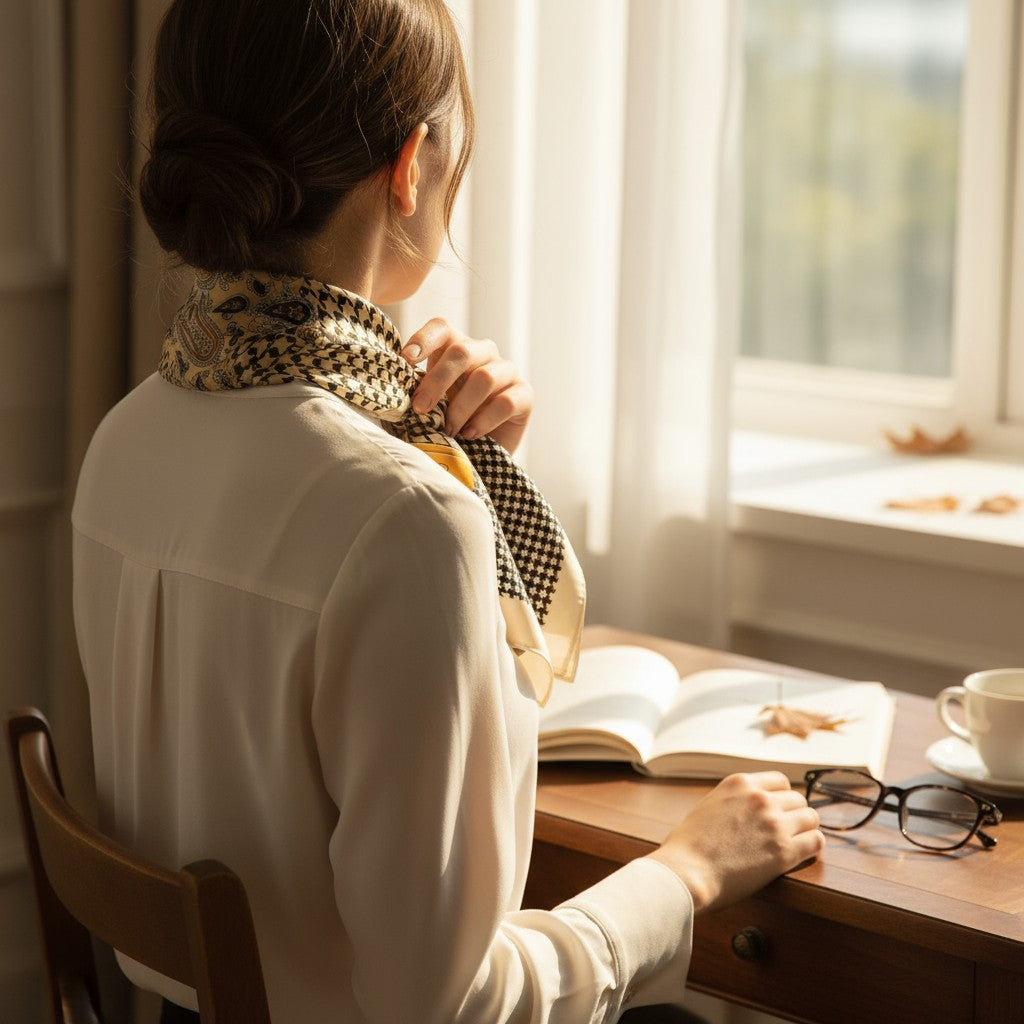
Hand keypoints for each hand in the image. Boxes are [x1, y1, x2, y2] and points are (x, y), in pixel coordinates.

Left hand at [401, 318, 533, 453]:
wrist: (479, 457)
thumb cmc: (447, 426)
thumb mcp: (428, 406)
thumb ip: (415, 392)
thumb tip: (391, 387)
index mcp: (455, 348)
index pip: (442, 328)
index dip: (423, 339)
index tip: (406, 360)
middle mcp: (483, 353)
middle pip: (462, 352)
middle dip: (437, 382)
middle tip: (420, 409)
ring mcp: (507, 372)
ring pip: (484, 378)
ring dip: (460, 408)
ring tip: (448, 431)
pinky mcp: (525, 395)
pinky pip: (505, 402)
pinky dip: (483, 421)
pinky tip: (469, 434)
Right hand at [646, 772, 823, 913]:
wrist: (685, 873)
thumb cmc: (688, 846)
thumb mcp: (708, 806)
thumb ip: (733, 802)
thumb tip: (745, 811)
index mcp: (739, 783)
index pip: (780, 781)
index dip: (782, 797)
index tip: (780, 810)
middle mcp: (760, 798)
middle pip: (798, 799)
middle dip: (794, 814)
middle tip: (788, 831)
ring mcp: (774, 823)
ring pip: (811, 818)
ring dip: (805, 830)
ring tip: (797, 843)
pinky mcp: (784, 851)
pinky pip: (815, 841)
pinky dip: (812, 847)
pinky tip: (803, 854)